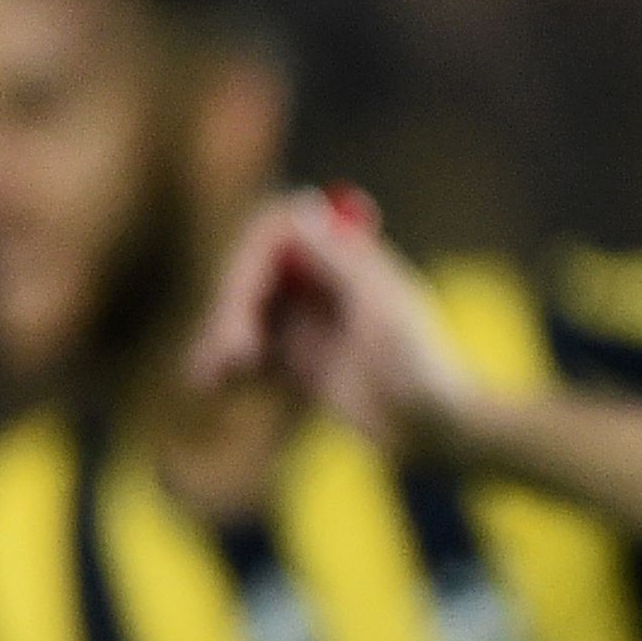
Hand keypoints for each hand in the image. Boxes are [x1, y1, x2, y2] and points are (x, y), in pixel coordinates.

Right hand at [189, 185, 476, 446]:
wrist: (434, 433)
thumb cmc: (425, 370)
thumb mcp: (386, 313)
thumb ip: (344, 262)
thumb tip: (302, 206)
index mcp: (348, 257)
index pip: (281, 230)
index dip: (254, 255)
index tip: (247, 294)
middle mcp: (320, 280)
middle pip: (251, 270)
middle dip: (234, 305)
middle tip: (236, 352)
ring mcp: (303, 318)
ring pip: (241, 309)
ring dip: (221, 333)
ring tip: (214, 374)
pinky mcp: (292, 356)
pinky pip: (244, 348)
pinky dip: (222, 360)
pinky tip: (207, 379)